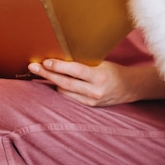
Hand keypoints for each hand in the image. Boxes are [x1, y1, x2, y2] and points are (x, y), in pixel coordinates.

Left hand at [27, 59, 164, 106]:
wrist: (130, 88)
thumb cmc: (114, 71)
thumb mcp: (101, 63)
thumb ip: (84, 63)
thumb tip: (61, 58)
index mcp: (99, 76)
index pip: (75, 71)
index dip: (58, 66)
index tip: (45, 61)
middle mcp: (94, 90)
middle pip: (65, 83)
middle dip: (47, 74)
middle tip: (33, 66)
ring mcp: (91, 100)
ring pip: (64, 91)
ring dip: (53, 82)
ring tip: (41, 72)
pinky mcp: (89, 106)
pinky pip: (69, 98)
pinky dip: (62, 89)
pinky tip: (55, 82)